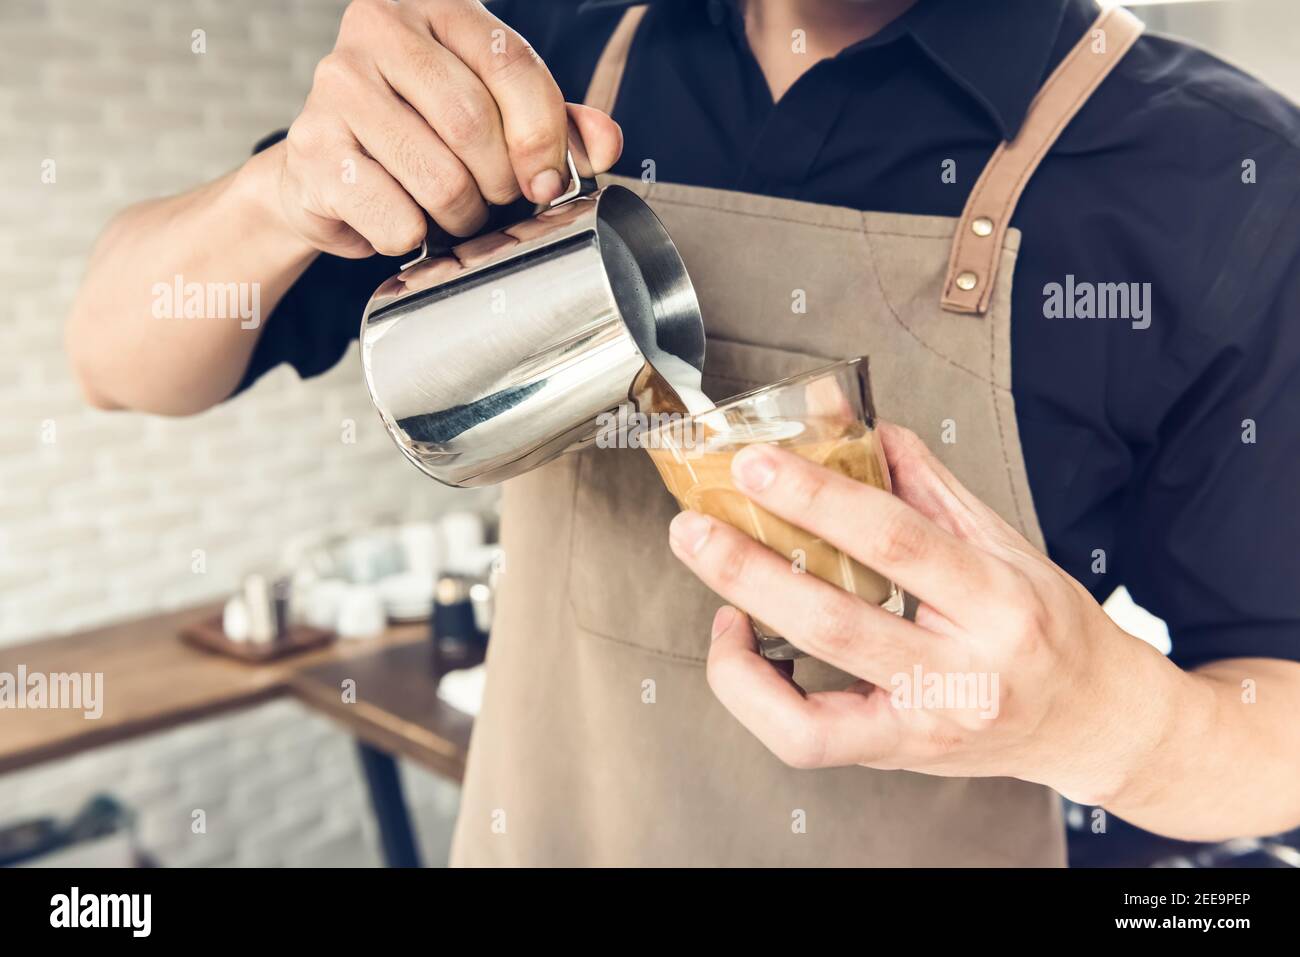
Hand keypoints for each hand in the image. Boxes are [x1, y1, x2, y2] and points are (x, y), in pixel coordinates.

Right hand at [276, 0, 622, 256]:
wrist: (328, 168)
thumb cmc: (423, 131)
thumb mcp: (498, 111)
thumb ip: (556, 121)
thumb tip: (605, 143)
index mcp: (434, 6)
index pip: (512, 66)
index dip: (543, 137)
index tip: (549, 182)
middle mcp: (376, 32)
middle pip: (474, 124)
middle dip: (501, 183)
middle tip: (494, 199)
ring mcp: (334, 88)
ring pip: (440, 179)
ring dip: (461, 218)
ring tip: (451, 213)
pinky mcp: (310, 152)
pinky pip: (396, 220)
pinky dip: (412, 238)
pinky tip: (402, 218)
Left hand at [667, 422, 1181, 805]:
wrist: (1092, 721)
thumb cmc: (1049, 629)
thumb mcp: (1008, 545)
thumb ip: (931, 489)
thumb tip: (865, 430)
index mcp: (997, 601)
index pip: (895, 540)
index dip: (817, 498)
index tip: (757, 465)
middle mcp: (964, 672)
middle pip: (837, 621)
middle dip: (749, 569)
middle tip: (695, 526)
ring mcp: (926, 725)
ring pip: (809, 705)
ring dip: (735, 649)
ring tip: (709, 592)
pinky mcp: (896, 755)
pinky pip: (807, 741)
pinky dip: (756, 695)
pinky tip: (742, 644)